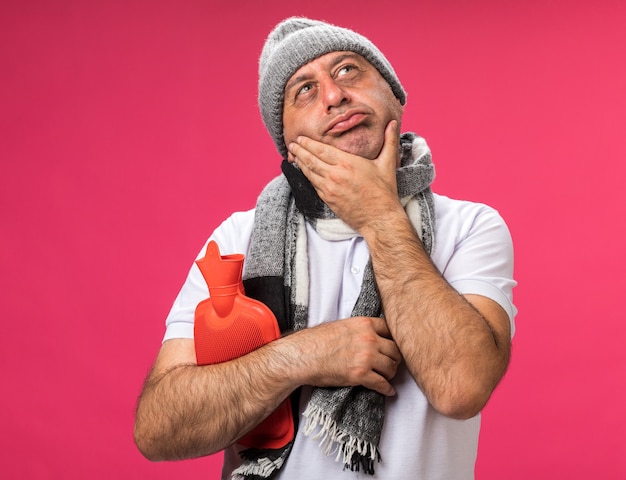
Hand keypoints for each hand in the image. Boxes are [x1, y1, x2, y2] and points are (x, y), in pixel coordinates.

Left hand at [287, 121, 402, 232]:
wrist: (379, 219)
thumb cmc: (384, 192)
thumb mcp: (387, 163)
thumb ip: (389, 141)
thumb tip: (393, 123)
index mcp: (347, 163)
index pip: (321, 149)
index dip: (308, 143)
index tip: (300, 138)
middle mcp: (335, 174)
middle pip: (311, 160)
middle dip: (299, 151)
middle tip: (291, 144)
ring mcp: (329, 188)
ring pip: (309, 172)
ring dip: (300, 163)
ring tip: (293, 155)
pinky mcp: (327, 199)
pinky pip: (313, 184)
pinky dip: (306, 176)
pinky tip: (303, 171)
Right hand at [288, 316, 400, 395]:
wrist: (303, 355)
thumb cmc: (316, 341)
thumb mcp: (341, 326)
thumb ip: (358, 329)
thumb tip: (367, 336)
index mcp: (364, 324)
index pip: (390, 329)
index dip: (393, 339)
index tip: (392, 347)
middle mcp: (369, 339)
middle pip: (395, 349)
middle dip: (395, 358)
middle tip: (392, 363)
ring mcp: (366, 357)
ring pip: (391, 367)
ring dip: (391, 373)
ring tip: (387, 377)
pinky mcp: (361, 374)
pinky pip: (382, 383)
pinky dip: (387, 389)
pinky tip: (388, 391)